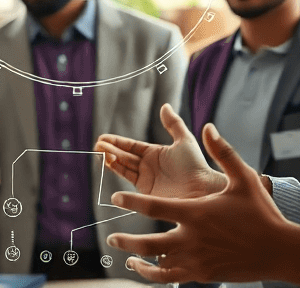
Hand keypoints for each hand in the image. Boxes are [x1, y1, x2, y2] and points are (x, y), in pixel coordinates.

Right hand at [94, 103, 226, 199]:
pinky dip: (118, 171)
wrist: (202, 189)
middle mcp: (148, 166)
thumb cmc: (196, 165)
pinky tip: (109, 164)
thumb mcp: (184, 140)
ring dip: (111, 159)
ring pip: (124, 167)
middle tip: (97, 145)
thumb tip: (165, 105)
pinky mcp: (145, 194)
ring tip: (100, 152)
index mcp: (155, 153)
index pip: (131, 146)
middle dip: (110, 150)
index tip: (103, 138)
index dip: (117, 142)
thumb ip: (173, 124)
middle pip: (124, 156)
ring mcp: (146, 180)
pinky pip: (128, 180)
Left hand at [105, 122, 299, 285]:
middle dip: (125, 240)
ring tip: (126, 257)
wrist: (280, 250)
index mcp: (196, 212)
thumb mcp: (243, 178)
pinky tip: (150, 270)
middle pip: (147, 242)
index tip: (115, 198)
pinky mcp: (203, 274)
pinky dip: (156, 275)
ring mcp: (196, 260)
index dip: (131, 202)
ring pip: (157, 265)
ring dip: (138, 260)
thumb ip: (222, 152)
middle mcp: (192, 238)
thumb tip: (208, 126)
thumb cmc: (262, 213)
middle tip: (111, 237)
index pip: (153, 207)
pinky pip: (172, 278)